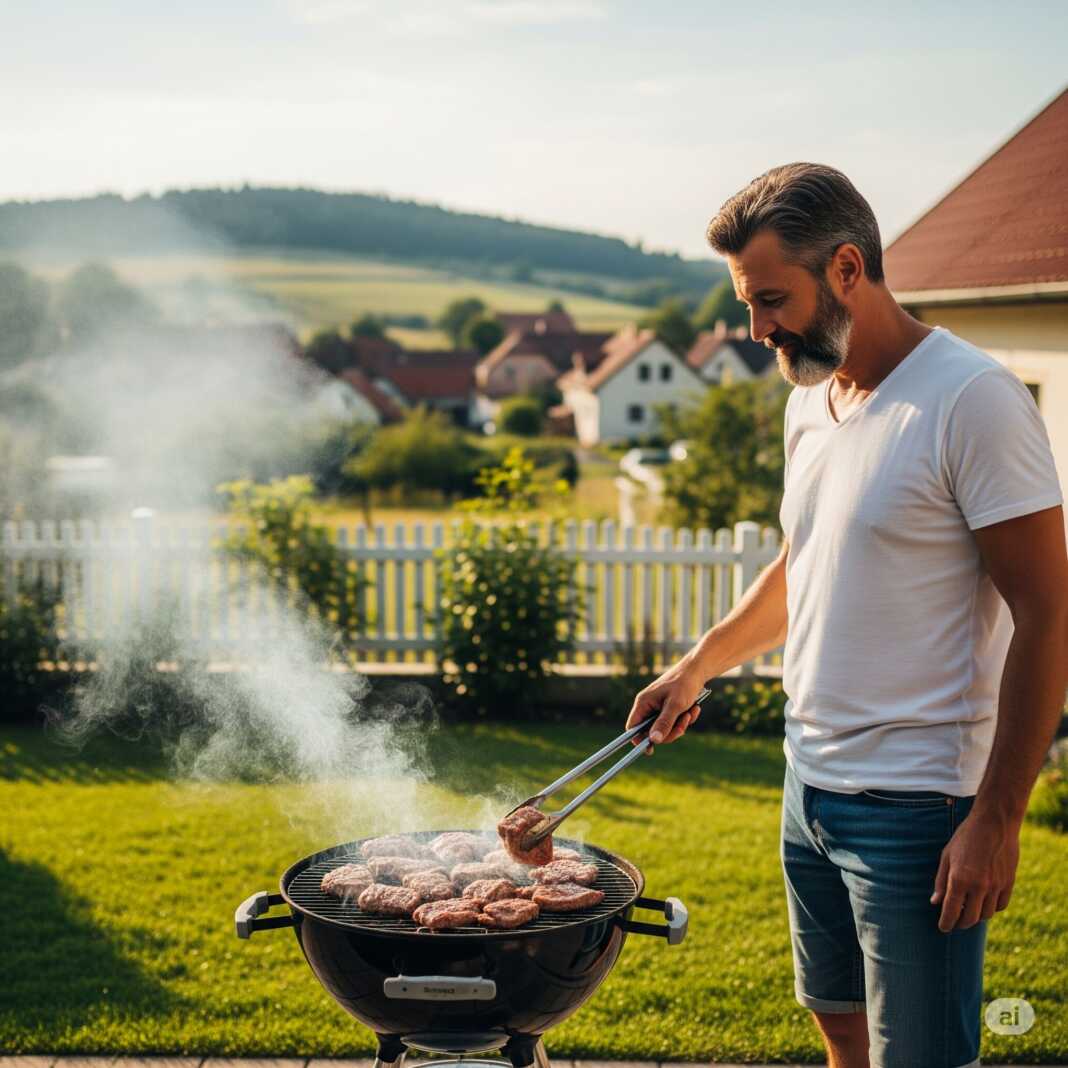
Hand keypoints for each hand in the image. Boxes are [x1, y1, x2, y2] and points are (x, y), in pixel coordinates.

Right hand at [626, 658, 708, 747]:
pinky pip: (674, 722)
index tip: (650, 750)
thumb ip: (664, 723)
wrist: (698, 670)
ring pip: (666, 728)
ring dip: (680, 724)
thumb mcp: (675, 705)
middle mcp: (649, 705)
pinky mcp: (669, 707)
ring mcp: (659, 707)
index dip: (639, 739)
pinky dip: (685, 718)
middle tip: (683, 724)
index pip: (632, 727)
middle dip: (670, 731)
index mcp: (643, 703)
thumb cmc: (684, 684)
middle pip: (652, 731)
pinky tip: (694, 709)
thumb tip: (654, 741)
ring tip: (691, 712)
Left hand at [930, 810, 1019, 931]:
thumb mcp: (947, 856)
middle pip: (970, 918)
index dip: (946, 923)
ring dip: (976, 917)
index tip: (943, 928)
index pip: (951, 911)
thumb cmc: (965, 837)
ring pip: (987, 914)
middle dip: (961, 924)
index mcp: (960, 879)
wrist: (994, 824)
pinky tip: (984, 903)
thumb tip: (935, 902)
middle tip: (955, 922)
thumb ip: (941, 881)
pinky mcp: (1009, 883)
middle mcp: (979, 886)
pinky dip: (991, 908)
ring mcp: (996, 886)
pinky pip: (1000, 905)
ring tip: (969, 911)